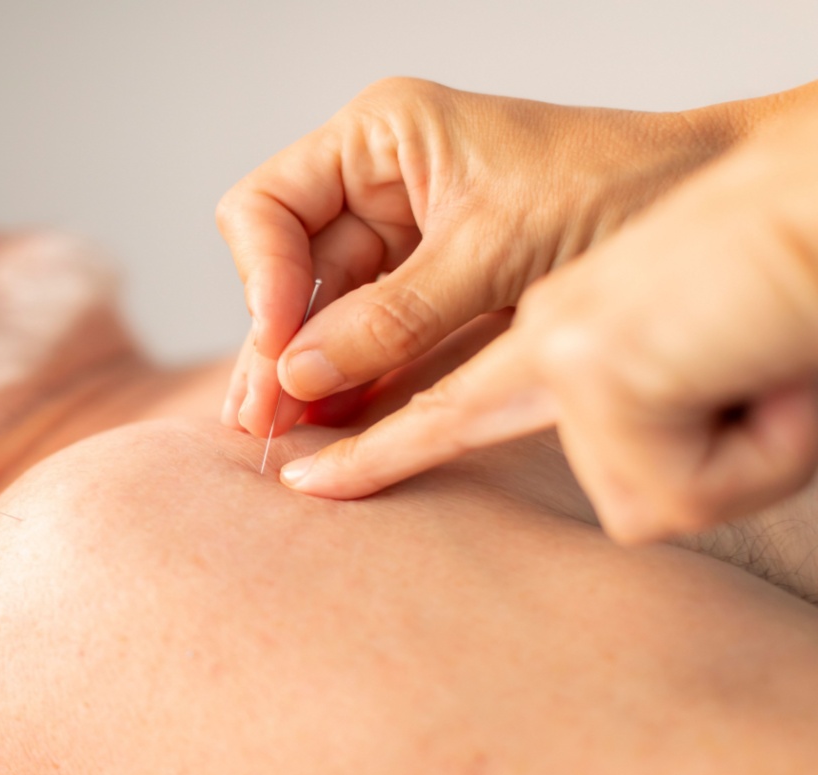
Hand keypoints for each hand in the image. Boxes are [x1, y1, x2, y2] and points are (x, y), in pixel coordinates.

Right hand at [217, 77, 746, 437]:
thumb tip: (300, 373)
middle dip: (273, 347)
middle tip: (260, 422)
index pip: (267, 208)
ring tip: (281, 439)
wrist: (711, 204)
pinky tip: (331, 426)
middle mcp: (378, 184)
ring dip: (303, 376)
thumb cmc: (624, 187)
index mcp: (381, 138)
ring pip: (320, 314)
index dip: (264, 282)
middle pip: (287, 271)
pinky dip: (351, 384)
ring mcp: (403, 240)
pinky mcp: (433, 291)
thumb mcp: (498, 251)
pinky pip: (369, 342)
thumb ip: (396, 314)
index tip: (282, 349)